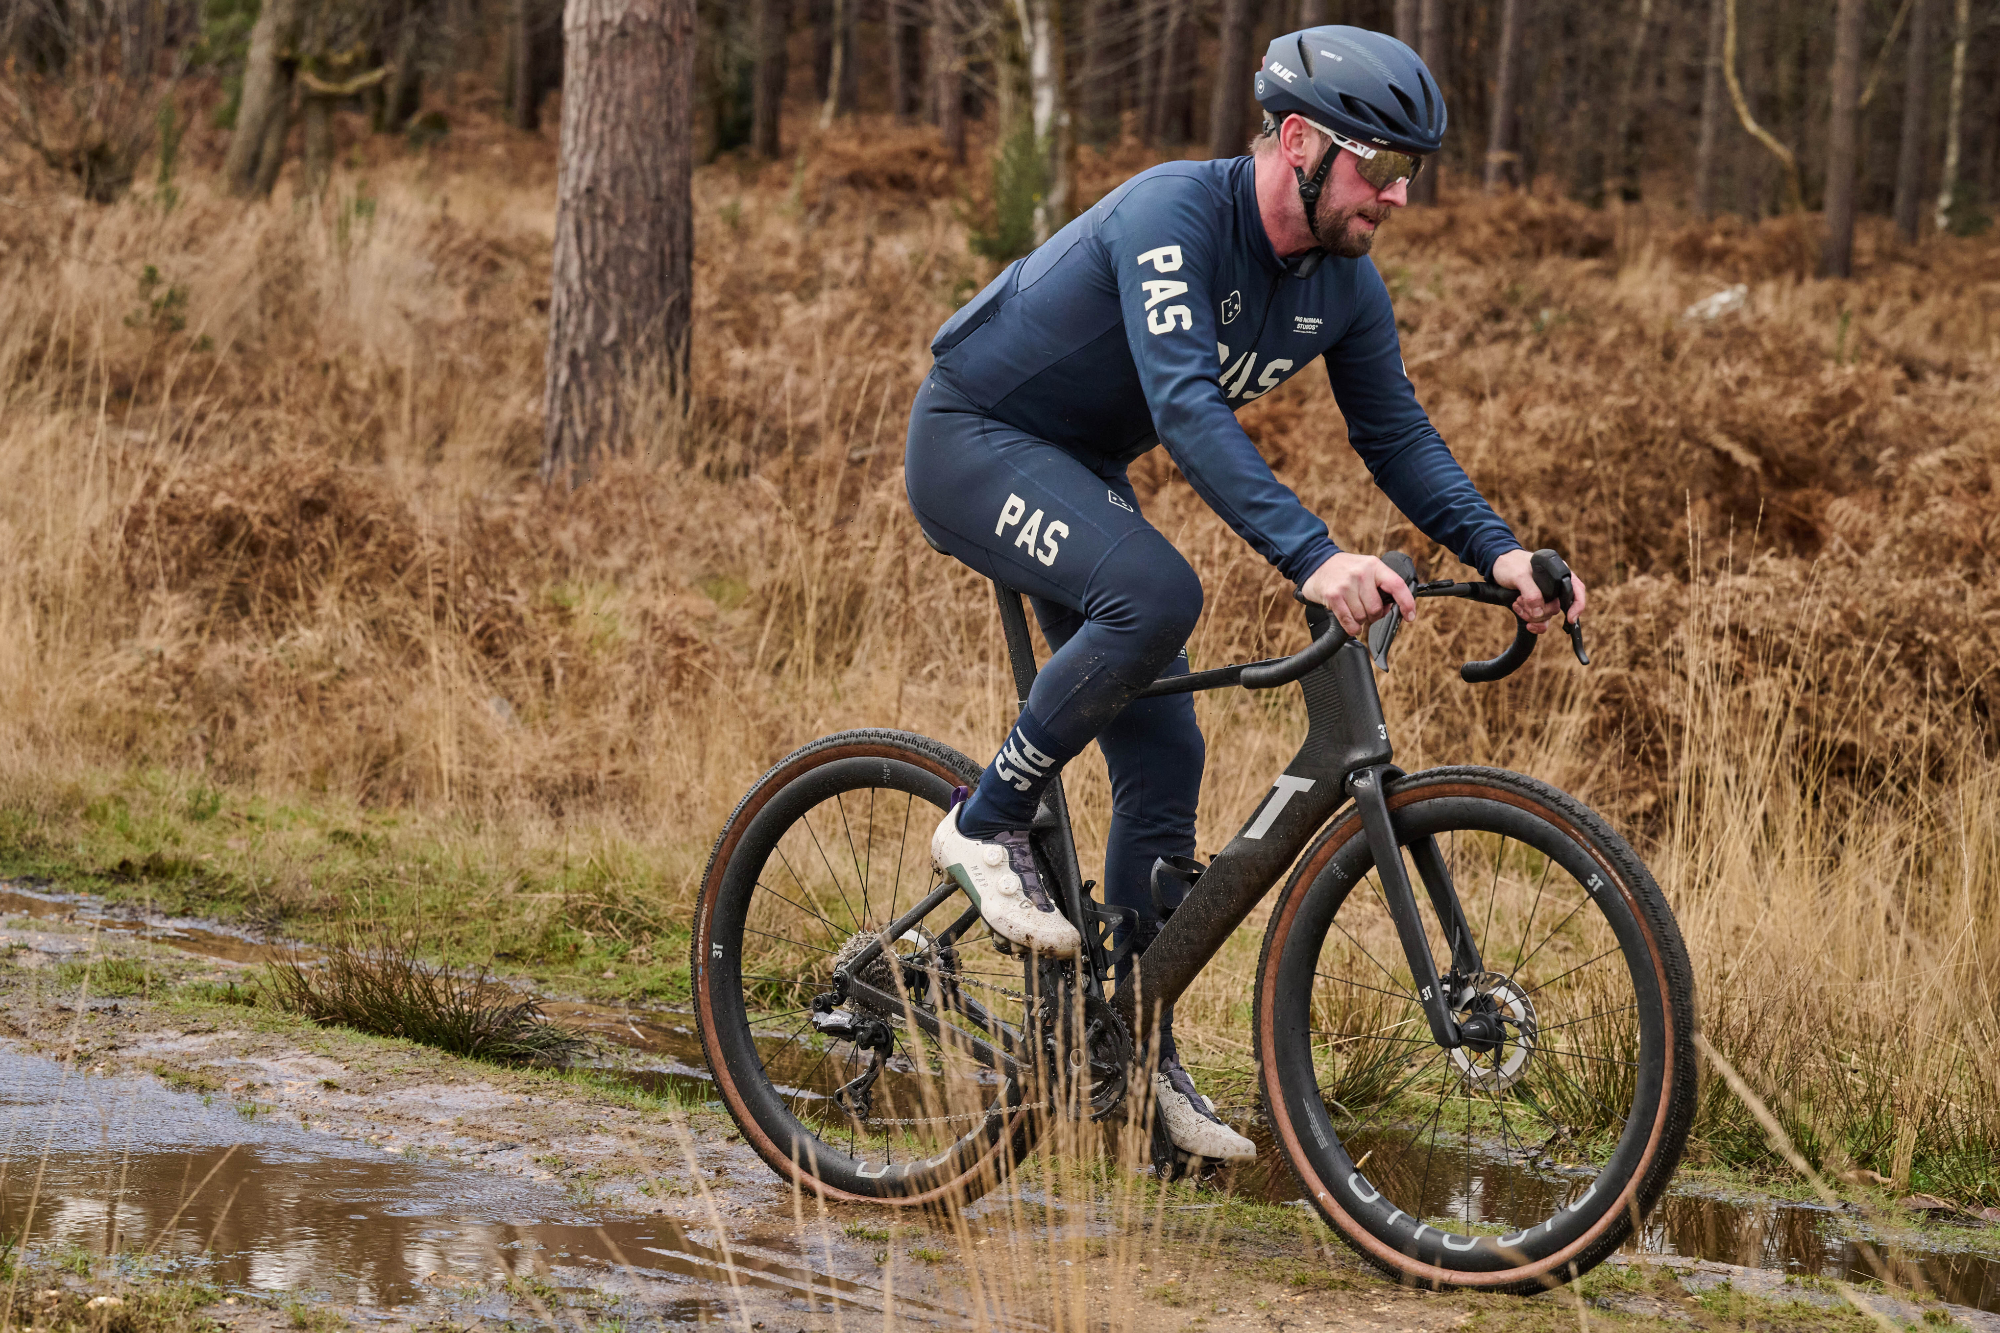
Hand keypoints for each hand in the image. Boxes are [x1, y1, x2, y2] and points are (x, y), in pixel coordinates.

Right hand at [1299, 553, 1416, 636]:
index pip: (1396, 585)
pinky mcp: (1333, 596)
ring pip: (1362, 617)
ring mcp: (1346, 585)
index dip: (1406, 603)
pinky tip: (1351, 625)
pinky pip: (1349, 621)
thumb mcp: (1364, 569)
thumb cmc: (1343, 569)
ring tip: (1354, 611)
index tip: (1409, 616)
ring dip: (1360, 621)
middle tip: (1366, 611)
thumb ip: (1379, 585)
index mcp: (1374, 566)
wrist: (1314, 563)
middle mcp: (1361, 574)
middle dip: (1373, 616)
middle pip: (1376, 608)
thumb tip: (1390, 608)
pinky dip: (1352, 628)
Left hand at [1490, 548, 1587, 633]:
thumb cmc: (1510, 565)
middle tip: (1521, 600)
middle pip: (1557, 608)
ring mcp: (1546, 597)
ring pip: (1547, 616)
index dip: (1577, 606)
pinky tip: (1519, 613)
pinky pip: (1541, 621)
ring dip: (1530, 614)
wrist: (1496, 566)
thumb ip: (1531, 593)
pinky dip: (1531, 622)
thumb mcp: (1519, 575)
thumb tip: (1540, 613)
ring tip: (1517, 601)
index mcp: (1559, 573)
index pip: (1577, 591)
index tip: (1570, 618)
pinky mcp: (1536, 605)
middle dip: (1539, 609)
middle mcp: (1555, 586)